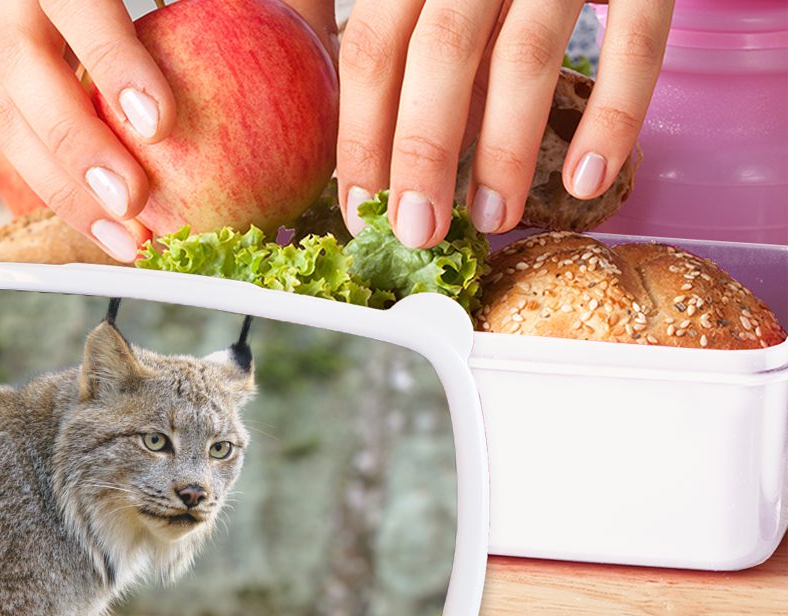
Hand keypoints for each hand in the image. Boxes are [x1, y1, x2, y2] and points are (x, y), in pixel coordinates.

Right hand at [0, 0, 176, 261]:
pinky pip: (21, 147)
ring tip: (125, 237)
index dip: (111, 63)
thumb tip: (317, 41)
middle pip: (21, 69)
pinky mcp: (8, 89)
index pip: (78, 2)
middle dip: (74, 143)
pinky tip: (118, 234)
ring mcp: (4, 44)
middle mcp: (22, 0)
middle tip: (133, 198)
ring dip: (63, 189)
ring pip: (7, 118)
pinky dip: (65, 196)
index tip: (160, 123)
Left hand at [336, 0, 673, 246]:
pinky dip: (613, 117)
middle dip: (424, 154)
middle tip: (421, 232)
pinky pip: (635, 41)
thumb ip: (363, 22)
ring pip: (526, 55)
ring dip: (506, 152)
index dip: (361, 135)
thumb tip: (340, 120)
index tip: (363, 209)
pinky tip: (586, 181)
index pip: (372, 48)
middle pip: (440, 54)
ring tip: (494, 219)